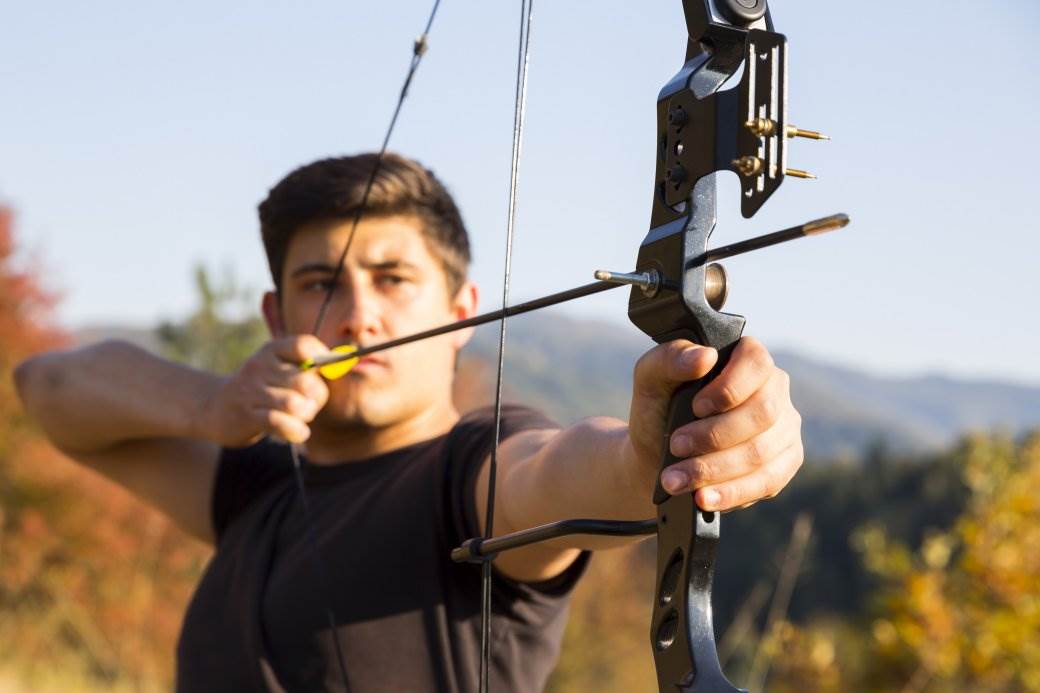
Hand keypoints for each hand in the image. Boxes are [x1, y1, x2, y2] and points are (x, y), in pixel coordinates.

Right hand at [198, 336, 329, 446]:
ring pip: (295, 404)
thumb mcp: (279, 369)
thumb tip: (345, 362)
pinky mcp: (247, 415)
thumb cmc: (261, 389)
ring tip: (300, 417)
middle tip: (309, 405)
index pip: (305, 345)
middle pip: (306, 381)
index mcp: (272, 350)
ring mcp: (251, 391)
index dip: (322, 360)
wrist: (214, 408)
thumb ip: (309, 366)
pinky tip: (298, 432)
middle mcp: (260, 366)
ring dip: (305, 415)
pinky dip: (296, 431)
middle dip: (316, 398)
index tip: (322, 375)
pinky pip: (280, 423)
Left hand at [627, 336, 802, 510]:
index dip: (729, 387)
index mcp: (747, 359)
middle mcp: (775, 391)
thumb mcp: (651, 379)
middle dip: (714, 435)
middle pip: (762, 413)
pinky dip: (731, 493)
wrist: (657, 455)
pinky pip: (767, 483)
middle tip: (676, 446)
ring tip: (676, 479)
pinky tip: (703, 498)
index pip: (757, 362)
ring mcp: (784, 429)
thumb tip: (704, 356)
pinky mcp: (783, 465)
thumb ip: (671, 359)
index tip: (695, 407)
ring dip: (714, 469)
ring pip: (761, 453)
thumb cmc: (659, 408)